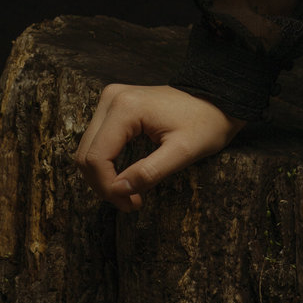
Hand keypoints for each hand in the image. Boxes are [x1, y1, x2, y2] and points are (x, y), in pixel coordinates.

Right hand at [74, 83, 246, 212]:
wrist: (216, 98)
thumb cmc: (205, 123)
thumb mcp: (183, 152)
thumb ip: (150, 172)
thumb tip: (118, 190)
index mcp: (126, 107)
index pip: (96, 158)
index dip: (108, 188)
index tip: (132, 204)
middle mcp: (111, 98)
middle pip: (86, 154)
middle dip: (104, 186)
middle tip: (130, 203)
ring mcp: (111, 99)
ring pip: (88, 150)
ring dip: (103, 177)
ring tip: (129, 194)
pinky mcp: (114, 106)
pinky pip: (98, 142)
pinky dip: (106, 164)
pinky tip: (125, 177)